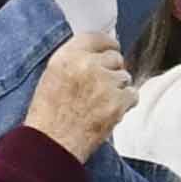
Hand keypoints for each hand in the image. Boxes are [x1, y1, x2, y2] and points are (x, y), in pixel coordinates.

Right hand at [23, 31, 134, 159]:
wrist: (52, 144)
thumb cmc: (49, 115)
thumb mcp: (52, 77)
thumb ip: (74, 62)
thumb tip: (100, 55)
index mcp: (67, 57)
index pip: (96, 37)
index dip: (107, 44)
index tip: (112, 49)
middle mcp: (86, 65)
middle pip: (115, 57)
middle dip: (112, 71)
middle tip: (102, 88)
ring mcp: (104, 83)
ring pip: (125, 77)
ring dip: (118, 89)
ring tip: (100, 104)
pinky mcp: (117, 102)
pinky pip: (132, 95)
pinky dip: (125, 104)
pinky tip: (110, 112)